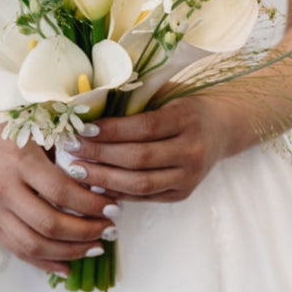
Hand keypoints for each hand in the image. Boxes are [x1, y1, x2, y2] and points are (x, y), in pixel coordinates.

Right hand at [0, 101, 117, 275]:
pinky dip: (42, 262)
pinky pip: (15, 249)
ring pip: (33, 245)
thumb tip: (98, 175)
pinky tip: (66, 266)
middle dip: (86, 232)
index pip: (63, 192)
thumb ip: (60, 149)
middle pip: (51, 225)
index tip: (114, 206)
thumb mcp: (29, 127)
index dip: (92, 204)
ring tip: (95, 247)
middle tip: (111, 228)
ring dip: (69, 252)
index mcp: (19, 160)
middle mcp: (2, 188)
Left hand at [61, 94, 237, 202]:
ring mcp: (190, 176)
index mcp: (188, 118)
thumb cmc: (181, 105)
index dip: (111, 131)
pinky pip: (144, 196)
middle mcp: (193, 150)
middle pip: (139, 159)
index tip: (82, 130)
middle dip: (100, 156)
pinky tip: (95, 184)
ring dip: (103, 179)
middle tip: (70, 150)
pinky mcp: (183, 194)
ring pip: (140, 184)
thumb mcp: (164, 94)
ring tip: (76, 170)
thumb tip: (86, 110)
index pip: (144, 128)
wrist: (221, 128)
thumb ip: (134, 102)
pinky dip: (117, 192)